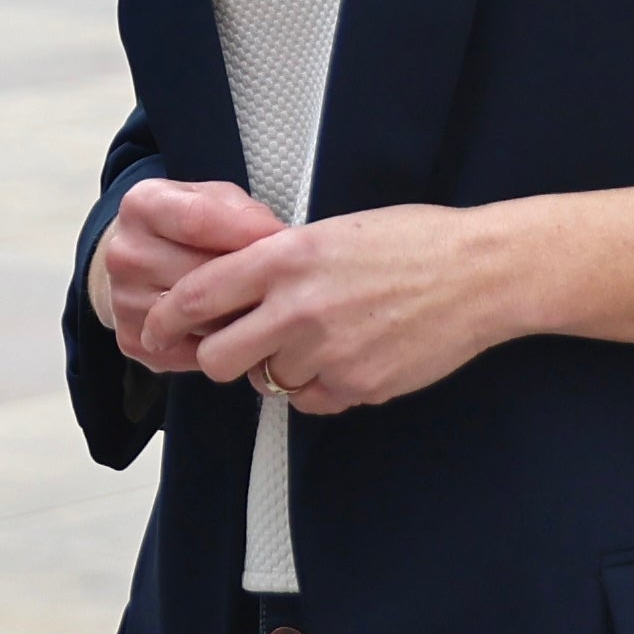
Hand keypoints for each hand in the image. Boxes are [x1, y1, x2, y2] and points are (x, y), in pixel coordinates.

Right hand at [93, 177, 283, 372]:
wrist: (143, 263)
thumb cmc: (189, 228)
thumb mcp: (214, 200)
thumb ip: (241, 212)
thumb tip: (274, 240)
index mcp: (142, 207)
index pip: (198, 220)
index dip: (246, 231)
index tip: (282, 241)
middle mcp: (124, 254)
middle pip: (201, 275)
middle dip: (246, 281)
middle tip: (278, 282)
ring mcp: (123, 300)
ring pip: (201, 318)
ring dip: (236, 316)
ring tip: (257, 305)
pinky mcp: (131, 339)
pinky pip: (193, 350)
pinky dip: (220, 343)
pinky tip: (233, 329)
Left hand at [136, 205, 522, 415]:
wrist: (478, 274)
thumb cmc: (409, 242)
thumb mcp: (330, 231)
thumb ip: (278, 263)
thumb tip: (235, 291)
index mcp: (283, 257)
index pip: (197, 295)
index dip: (166, 319)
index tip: (155, 330)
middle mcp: (296, 307)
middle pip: (216, 357)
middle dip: (219, 356)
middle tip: (238, 347)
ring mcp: (326, 352)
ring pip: (267, 381)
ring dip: (280, 368)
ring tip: (320, 339)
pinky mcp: (356, 386)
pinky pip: (310, 401)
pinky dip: (318, 387)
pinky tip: (348, 358)